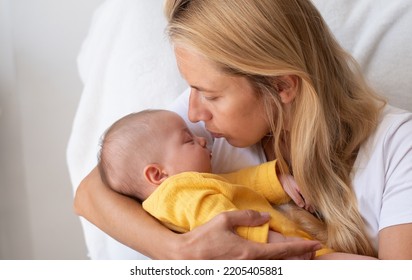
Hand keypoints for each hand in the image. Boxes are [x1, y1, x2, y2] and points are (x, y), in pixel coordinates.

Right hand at [176, 210, 321, 258]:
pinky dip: (275, 266)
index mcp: (249, 252)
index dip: (301, 247)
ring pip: (274, 270)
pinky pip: (263, 270)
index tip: (315, 245)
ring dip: (290, 263)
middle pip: (283, 264)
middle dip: (300, 258)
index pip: (282, 250)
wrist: (185, 257)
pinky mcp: (238, 273)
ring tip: (302, 258)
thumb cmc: (203, 238)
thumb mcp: (224, 220)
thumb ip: (248, 216)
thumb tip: (266, 217)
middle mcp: (251, 265)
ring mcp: (245, 272)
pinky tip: (278, 262)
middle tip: (313, 253)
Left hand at [278, 174, 314, 211]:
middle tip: (311, 211)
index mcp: (303, 188)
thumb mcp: (291, 192)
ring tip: (311, 209)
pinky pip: (308, 194)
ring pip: (310, 196)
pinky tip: (308, 203)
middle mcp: (306, 187)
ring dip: (310, 202)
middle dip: (311, 204)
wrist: (284, 177)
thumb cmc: (287, 184)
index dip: (308, 205)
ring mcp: (305, 187)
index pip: (309, 198)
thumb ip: (297, 198)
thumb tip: (302, 206)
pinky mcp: (304, 188)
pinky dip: (308, 199)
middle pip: (311, 197)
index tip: (307, 209)